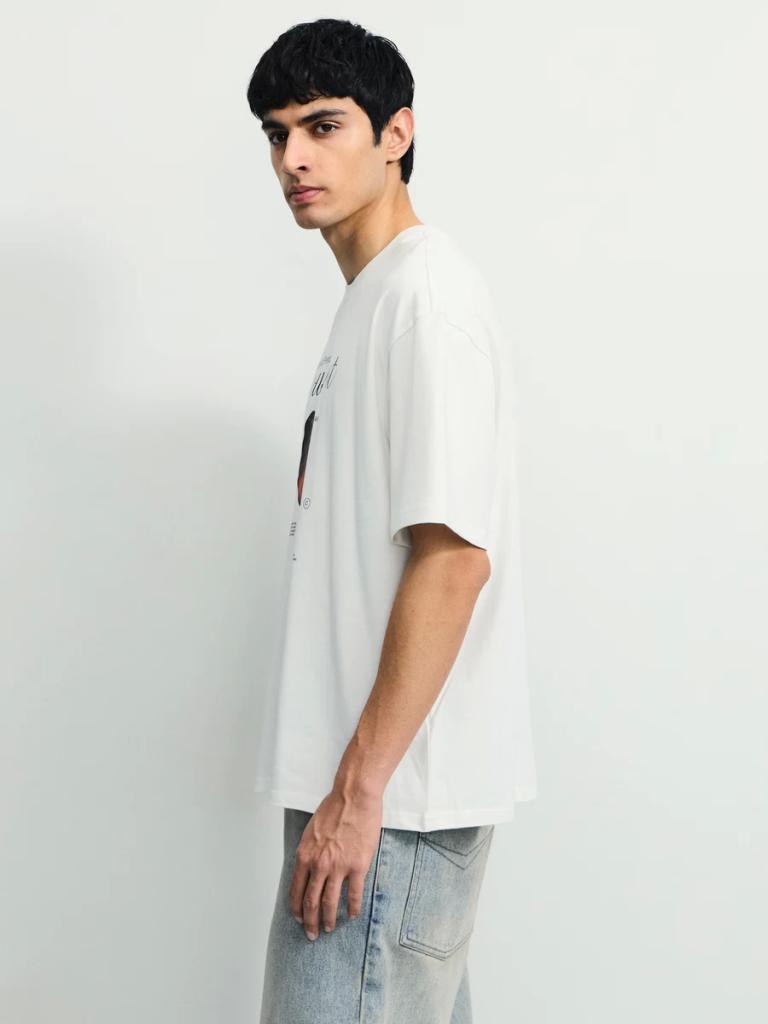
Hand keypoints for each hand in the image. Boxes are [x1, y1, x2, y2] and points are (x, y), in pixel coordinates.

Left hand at [288, 785, 382, 940]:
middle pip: (311, 901)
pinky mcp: (357, 866)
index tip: (298, 919)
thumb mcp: (311, 831)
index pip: (296, 890)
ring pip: (330, 902)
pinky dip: (353, 907)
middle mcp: (319, 864)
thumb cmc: (333, 808)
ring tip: (329, 929)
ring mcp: (338, 867)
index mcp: (305, 855)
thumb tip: (308, 868)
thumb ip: (309, 851)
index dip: (296, 908)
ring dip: (329, 919)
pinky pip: (354, 894)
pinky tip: (353, 915)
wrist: (354, 797)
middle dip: (310, 922)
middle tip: (312, 934)